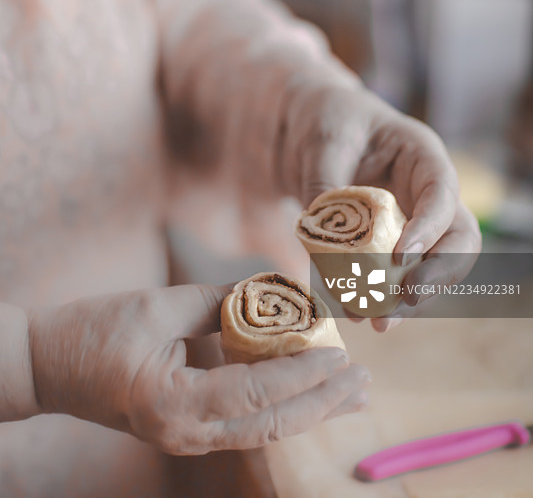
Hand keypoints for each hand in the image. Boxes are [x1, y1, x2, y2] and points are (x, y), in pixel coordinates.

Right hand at [29, 284, 368, 453]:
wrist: (48, 364)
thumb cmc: (93, 330)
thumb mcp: (159, 306)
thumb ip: (221, 303)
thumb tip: (275, 295)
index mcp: (173, 404)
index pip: (255, 394)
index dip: (302, 373)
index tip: (341, 354)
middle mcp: (185, 433)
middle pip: (270, 424)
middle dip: (322, 402)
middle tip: (365, 381)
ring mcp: (186, 437)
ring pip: (264, 429)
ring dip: (310, 408)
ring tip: (353, 394)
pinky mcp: (188, 427)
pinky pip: (246, 422)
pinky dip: (282, 405)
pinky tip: (308, 392)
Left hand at [281, 84, 481, 328]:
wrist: (308, 121)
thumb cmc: (325, 117)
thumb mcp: (323, 141)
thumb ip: (325, 186)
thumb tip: (322, 243)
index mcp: (420, 154)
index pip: (441, 194)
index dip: (429, 230)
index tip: (402, 259)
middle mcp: (425, 190)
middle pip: (456, 239)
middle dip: (436, 275)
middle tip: (405, 302)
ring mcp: (411, 217)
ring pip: (431, 265)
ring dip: (409, 297)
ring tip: (378, 323)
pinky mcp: (388, 240)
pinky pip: (393, 272)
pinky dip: (378, 296)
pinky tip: (355, 313)